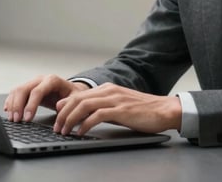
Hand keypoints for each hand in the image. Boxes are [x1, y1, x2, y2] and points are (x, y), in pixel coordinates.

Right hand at [4, 74, 88, 122]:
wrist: (71, 90)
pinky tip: (8, 110)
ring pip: (17, 90)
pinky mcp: (28, 88)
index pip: (37, 91)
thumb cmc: (73, 95)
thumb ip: (68, 103)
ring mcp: (33, 82)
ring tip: (13, 119)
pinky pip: (16, 93)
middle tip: (17, 120)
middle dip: (18, 106)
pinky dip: (10, 101)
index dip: (30, 105)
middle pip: (23, 89)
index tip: (27, 118)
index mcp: (52, 80)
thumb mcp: (75, 99)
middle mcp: (40, 79)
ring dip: (12, 105)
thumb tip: (59, 107)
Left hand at [53, 83, 181, 135]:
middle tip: (57, 127)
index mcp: (108, 89)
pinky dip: (85, 124)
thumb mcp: (120, 106)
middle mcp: (109, 91)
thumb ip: (104, 108)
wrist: (164, 110)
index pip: (79, 94)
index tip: (57, 116)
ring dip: (70, 119)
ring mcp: (115, 100)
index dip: (65, 105)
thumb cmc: (144, 111)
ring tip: (64, 130)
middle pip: (78, 99)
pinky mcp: (121, 110)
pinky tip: (81, 132)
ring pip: (84, 106)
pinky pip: (97, 116)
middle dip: (63, 114)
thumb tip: (87, 117)